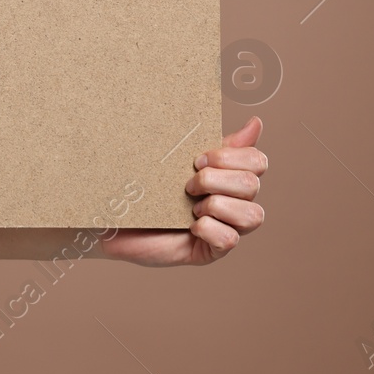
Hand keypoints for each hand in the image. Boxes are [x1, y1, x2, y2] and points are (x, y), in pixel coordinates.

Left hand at [98, 116, 266, 267]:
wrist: (116, 217)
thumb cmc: (150, 188)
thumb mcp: (179, 160)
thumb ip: (217, 144)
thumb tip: (256, 123)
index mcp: (230, 176)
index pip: (257, 161)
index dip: (230, 157)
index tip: (197, 159)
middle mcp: (236, 202)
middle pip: (252, 184)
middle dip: (214, 180)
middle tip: (187, 184)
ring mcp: (228, 227)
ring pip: (251, 215)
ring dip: (215, 205)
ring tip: (191, 208)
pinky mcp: (214, 250)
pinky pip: (229, 239)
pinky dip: (208, 229)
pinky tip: (190, 227)